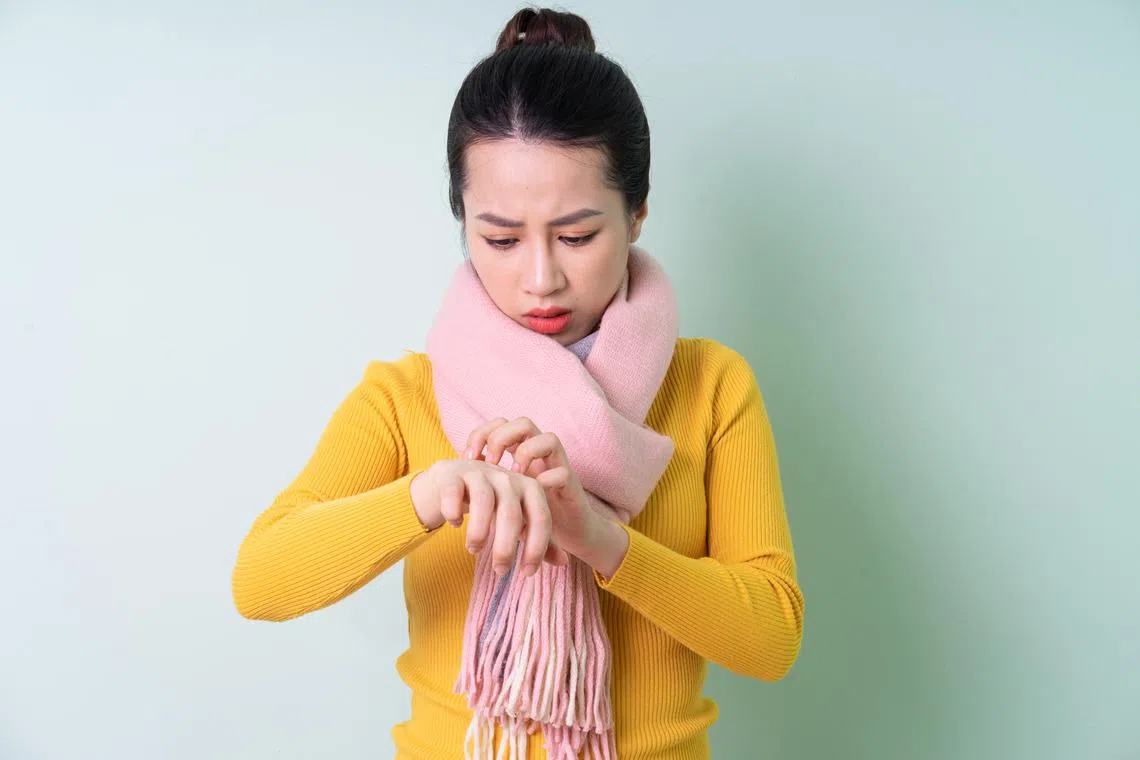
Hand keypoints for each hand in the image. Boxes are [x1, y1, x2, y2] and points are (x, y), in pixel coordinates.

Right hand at [409, 458, 567, 575]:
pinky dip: (453, 511)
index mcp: (528, 487)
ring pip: (483, 500)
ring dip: (479, 531)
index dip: (537, 547)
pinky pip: (453, 492)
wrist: (450, 482)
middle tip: (500, 570)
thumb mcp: (515, 521)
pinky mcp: (451, 473)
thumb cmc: (488, 505)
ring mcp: (478, 472)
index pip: (540, 517)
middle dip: (506, 547)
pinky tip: (454, 524)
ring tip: (474, 550)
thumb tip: (564, 562)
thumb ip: (538, 539)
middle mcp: (506, 477)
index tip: (526, 573)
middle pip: (511, 512)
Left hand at [463, 417, 606, 561]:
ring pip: (549, 438)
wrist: (566, 534)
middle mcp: (541, 454)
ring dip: (527, 453)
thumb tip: (451, 479)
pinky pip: (563, 472)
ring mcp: (558, 468)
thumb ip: (484, 481)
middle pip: (524, 422)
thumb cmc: (529, 513)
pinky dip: (548, 479)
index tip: (468, 458)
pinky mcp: (572, 487)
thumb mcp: (502, 493)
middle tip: (489, 464)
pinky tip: (534, 492)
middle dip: (503, 438)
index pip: (500, 424)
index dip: (482, 433)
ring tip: (513, 475)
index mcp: (520, 451)